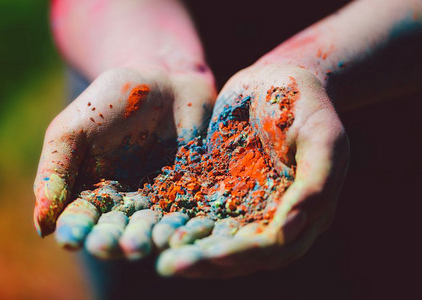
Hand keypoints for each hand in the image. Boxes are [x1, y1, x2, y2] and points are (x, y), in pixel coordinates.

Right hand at [33, 66, 214, 259]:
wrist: (164, 81)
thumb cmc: (111, 101)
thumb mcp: (74, 130)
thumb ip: (55, 172)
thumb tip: (40, 226)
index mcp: (90, 192)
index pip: (80, 218)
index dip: (75, 229)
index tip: (70, 240)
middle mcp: (123, 204)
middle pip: (115, 228)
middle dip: (110, 240)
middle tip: (109, 247)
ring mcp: (157, 200)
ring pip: (149, 226)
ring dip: (144, 237)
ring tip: (140, 246)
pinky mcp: (188, 193)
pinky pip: (184, 211)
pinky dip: (180, 223)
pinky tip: (177, 231)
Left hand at [155, 64, 349, 277]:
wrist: (275, 79)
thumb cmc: (304, 106)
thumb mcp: (322, 139)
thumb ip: (314, 186)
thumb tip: (291, 230)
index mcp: (305, 213)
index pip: (272, 247)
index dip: (241, 255)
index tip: (209, 255)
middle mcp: (274, 217)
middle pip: (240, 254)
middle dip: (206, 261)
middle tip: (168, 266)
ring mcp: (247, 205)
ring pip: (218, 239)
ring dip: (190, 251)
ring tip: (160, 257)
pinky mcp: (223, 190)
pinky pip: (201, 213)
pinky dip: (183, 225)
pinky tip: (159, 230)